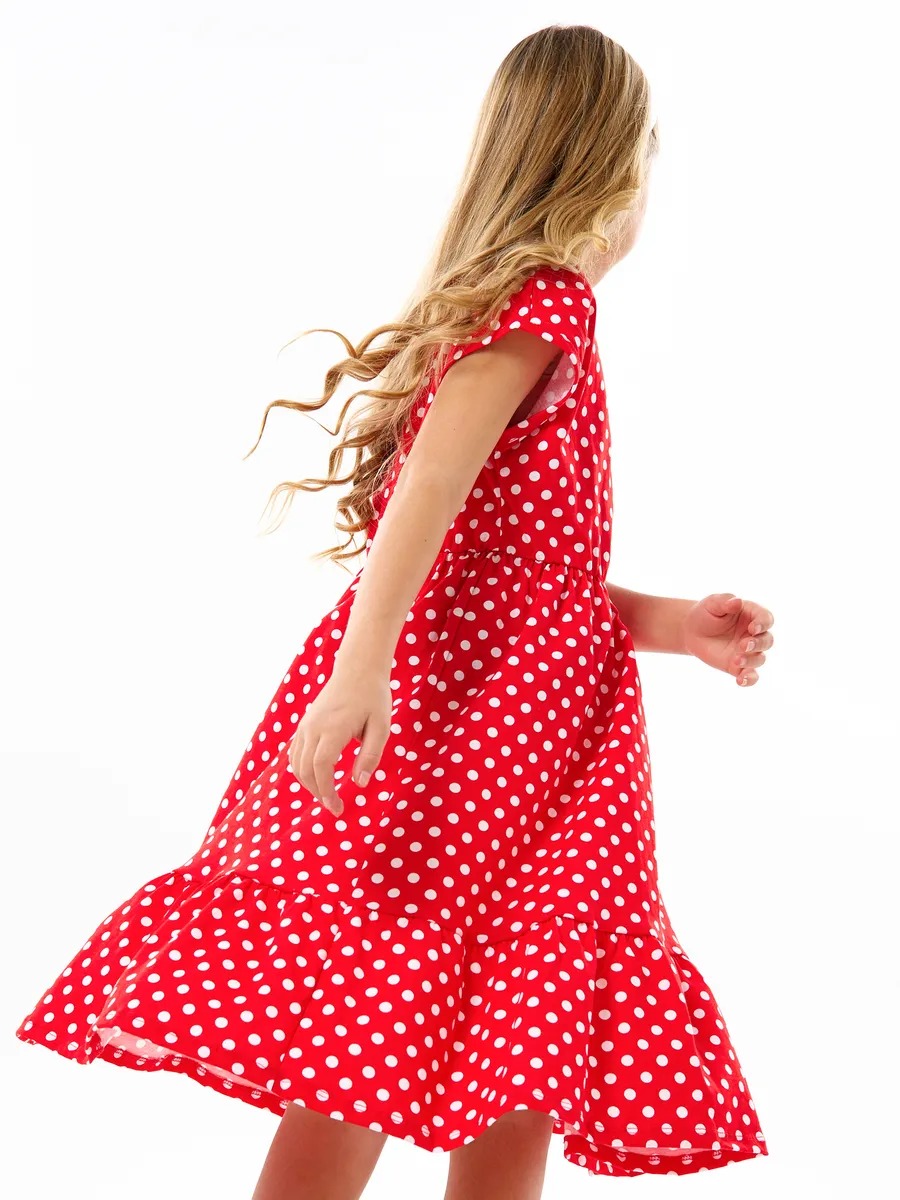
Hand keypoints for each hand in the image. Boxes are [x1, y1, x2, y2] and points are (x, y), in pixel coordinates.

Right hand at [287, 667, 391, 816]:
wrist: (357, 670)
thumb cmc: (373, 697)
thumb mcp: (382, 726)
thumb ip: (370, 755)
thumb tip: (359, 783)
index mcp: (333, 728)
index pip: (321, 768)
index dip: (326, 791)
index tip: (337, 808)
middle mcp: (313, 727)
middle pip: (305, 770)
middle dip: (318, 793)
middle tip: (335, 807)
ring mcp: (305, 725)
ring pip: (296, 763)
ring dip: (308, 784)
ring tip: (327, 795)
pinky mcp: (304, 724)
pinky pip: (294, 753)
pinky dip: (302, 770)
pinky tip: (316, 778)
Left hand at [681, 593, 774, 686]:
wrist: (691, 631)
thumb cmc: (706, 613)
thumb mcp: (712, 603)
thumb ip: (725, 601)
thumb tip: (737, 601)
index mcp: (752, 616)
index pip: (766, 619)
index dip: (763, 624)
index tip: (753, 628)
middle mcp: (754, 635)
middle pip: (767, 641)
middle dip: (758, 644)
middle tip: (743, 645)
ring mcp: (747, 651)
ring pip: (760, 659)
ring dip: (751, 661)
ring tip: (736, 660)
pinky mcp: (738, 666)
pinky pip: (750, 675)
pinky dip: (749, 679)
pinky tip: (740, 681)